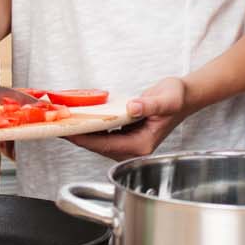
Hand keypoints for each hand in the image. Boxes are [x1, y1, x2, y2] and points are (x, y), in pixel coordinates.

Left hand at [67, 77, 189, 160]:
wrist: (185, 96)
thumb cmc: (177, 98)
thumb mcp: (166, 100)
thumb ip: (150, 105)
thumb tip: (133, 107)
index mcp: (142, 144)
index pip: (107, 145)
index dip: (86, 140)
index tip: (68, 133)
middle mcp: (135, 148)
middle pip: (100, 147)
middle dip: (80, 137)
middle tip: (59, 126)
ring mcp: (131, 142)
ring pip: (101, 142)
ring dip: (84, 133)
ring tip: (66, 123)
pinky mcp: (128, 135)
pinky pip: (106, 134)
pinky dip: (94, 127)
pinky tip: (83, 119)